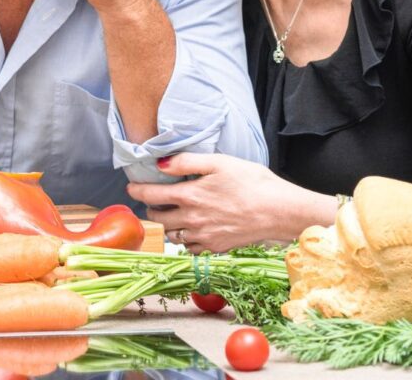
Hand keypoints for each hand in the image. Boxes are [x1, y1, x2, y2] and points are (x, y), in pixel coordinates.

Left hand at [127, 153, 334, 253]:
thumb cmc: (252, 182)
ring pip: (173, 236)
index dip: (137, 190)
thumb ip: (186, 162)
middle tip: (153, 200)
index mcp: (190, 196)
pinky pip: (191, 249)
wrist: (280, 211)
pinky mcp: (217, 248)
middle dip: (151, 208)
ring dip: (167, 225)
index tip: (131, 187)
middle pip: (158, 218)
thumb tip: (160, 164)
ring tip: (170, 214)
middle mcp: (192, 220)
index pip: (151, 195)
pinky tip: (192, 230)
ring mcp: (204, 237)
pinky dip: (186, 241)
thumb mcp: (219, 162)